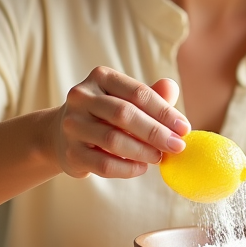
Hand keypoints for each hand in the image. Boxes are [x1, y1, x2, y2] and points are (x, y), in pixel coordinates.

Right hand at [50, 67, 190, 178]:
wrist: (61, 134)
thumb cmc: (105, 114)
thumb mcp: (126, 99)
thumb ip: (151, 95)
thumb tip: (171, 87)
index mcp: (100, 77)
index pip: (138, 93)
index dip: (164, 111)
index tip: (184, 128)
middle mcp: (81, 97)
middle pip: (124, 114)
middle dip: (156, 132)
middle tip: (178, 146)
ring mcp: (72, 125)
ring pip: (113, 140)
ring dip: (143, 151)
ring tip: (160, 157)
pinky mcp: (70, 152)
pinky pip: (103, 164)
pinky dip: (127, 168)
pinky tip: (142, 168)